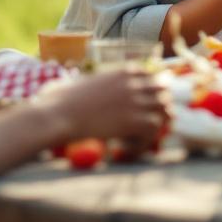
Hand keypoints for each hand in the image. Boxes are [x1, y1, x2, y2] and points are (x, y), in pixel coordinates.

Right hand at [36, 67, 172, 143]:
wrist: (57, 115)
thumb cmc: (60, 100)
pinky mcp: (135, 120)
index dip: (153, 91)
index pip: (152, 76)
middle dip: (160, 107)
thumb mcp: (83, 82)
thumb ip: (96, 83)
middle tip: (149, 124)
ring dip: (154, 127)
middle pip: (164, 92)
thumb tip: (81, 85)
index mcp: (123, 72)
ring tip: (137, 140)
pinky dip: (143, 143)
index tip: (148, 104)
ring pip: (164, 112)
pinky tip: (125, 149)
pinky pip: (154, 131)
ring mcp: (137, 101)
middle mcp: (134, 83)